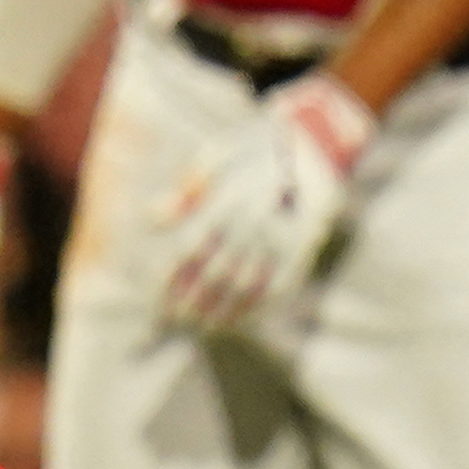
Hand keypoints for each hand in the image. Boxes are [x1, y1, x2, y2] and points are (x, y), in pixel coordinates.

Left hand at [156, 72, 371, 335]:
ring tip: (208, 327)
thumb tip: (152, 217)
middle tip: (179, 321)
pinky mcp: (304, 244)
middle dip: (195, 301)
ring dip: (226, 309)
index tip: (161, 299)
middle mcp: (253, 223)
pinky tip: (247, 318)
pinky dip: (263, 303)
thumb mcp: (218, 154)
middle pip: (217, 272)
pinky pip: (283, 282)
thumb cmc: (257, 147)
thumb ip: (186, 188)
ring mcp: (280, 236)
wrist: (316, 141)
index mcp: (227, 200)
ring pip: (248, 282)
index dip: (174, 278)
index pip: (191, 248)